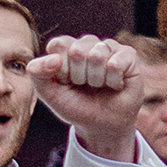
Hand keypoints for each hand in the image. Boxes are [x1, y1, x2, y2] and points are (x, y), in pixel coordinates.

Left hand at [33, 32, 147, 160]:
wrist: (101, 123)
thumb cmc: (74, 104)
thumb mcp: (48, 92)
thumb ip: (38, 73)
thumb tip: (53, 58)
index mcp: (65, 48)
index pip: (58, 44)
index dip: (60, 69)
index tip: (64, 81)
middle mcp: (86, 43)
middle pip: (77, 50)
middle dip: (78, 76)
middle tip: (83, 85)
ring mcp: (108, 47)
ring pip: (97, 55)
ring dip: (95, 79)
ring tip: (98, 85)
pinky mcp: (128, 55)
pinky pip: (116, 63)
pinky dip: (113, 81)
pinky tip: (114, 85)